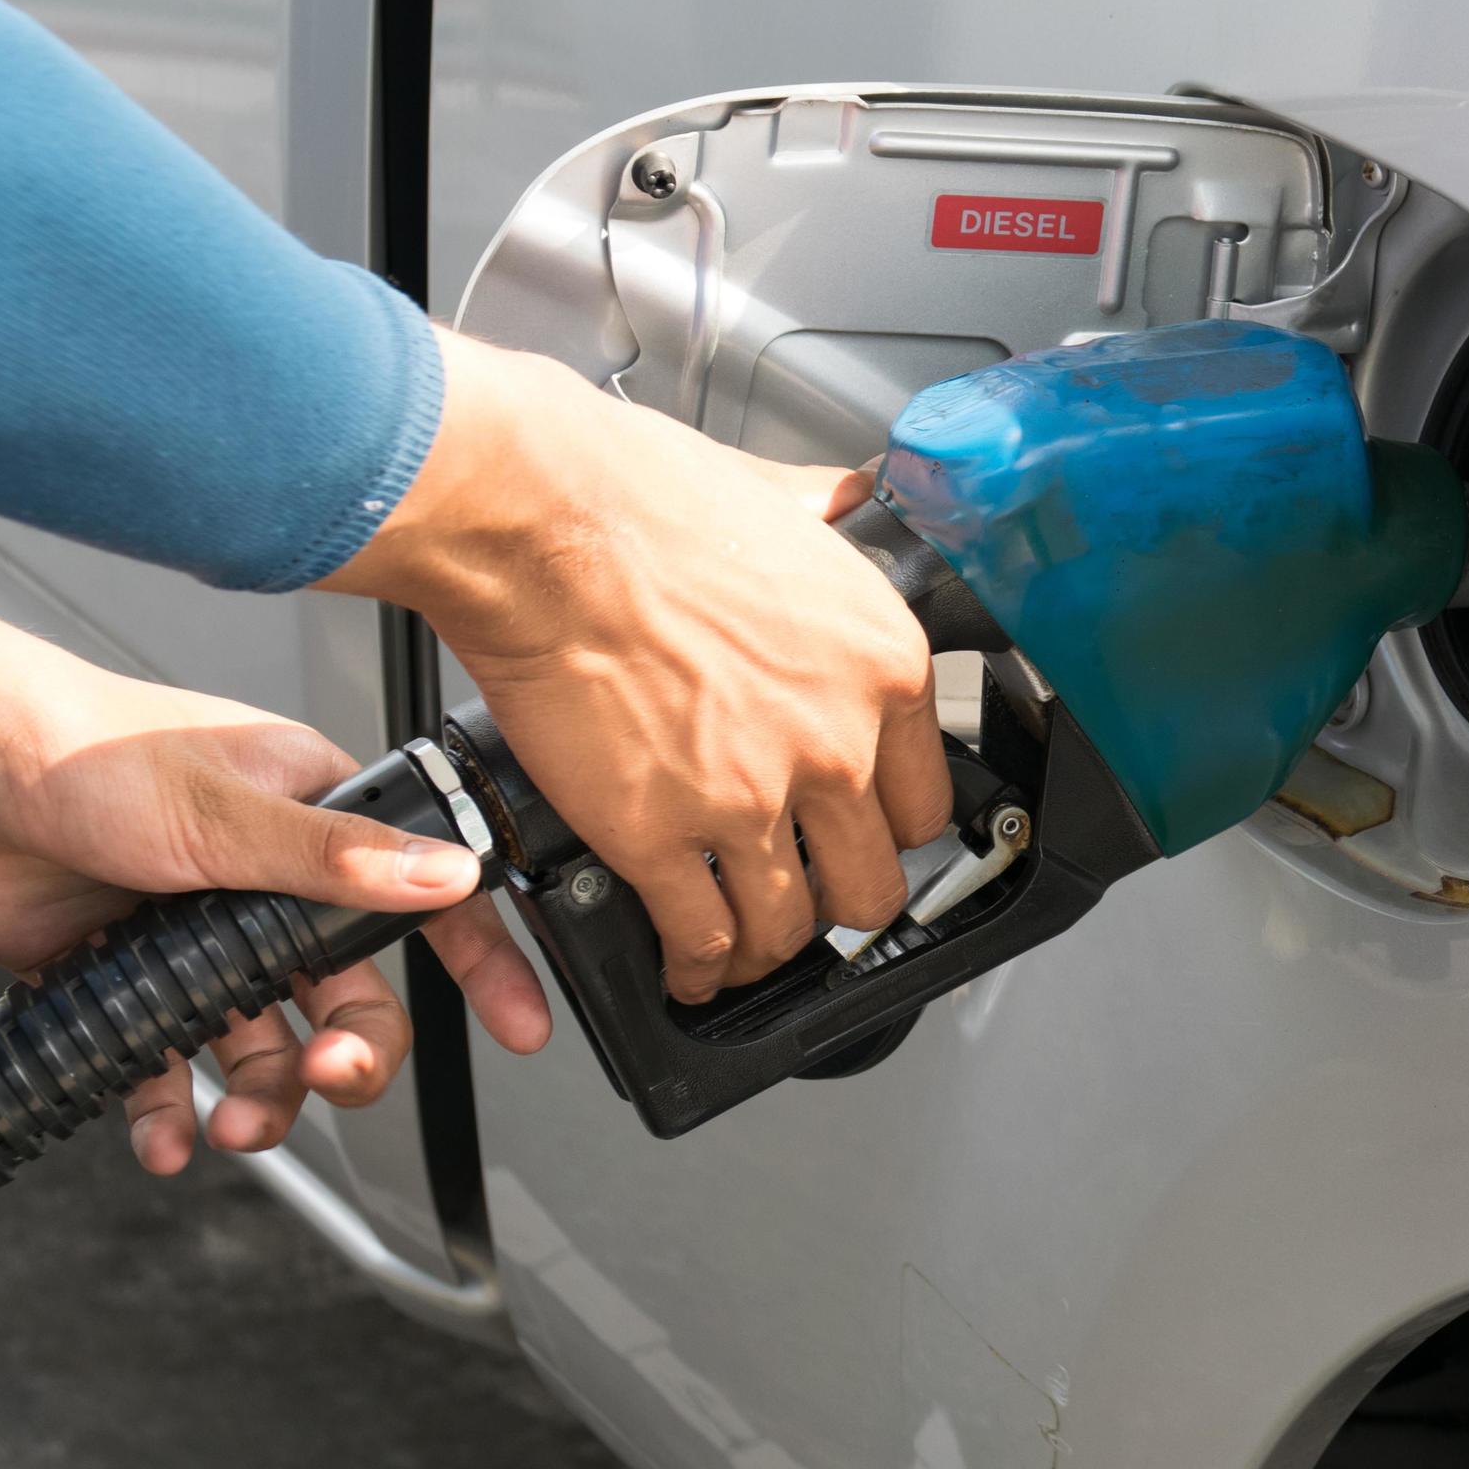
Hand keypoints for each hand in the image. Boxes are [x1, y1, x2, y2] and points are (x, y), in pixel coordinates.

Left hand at [0, 485, 551, 1172]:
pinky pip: (165, 1062)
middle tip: (323, 1078)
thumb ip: (334, 859)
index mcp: (309, 812)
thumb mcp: (218, 809)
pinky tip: (162, 1133)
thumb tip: (447, 879)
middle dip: (345, 1053)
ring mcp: (189, 930)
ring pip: (259, 1040)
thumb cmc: (65, 742)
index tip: (521, 1027)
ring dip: (260, 1095)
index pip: (422, 893)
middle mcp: (259, 876)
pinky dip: (168, 1108)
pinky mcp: (116, 974)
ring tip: (232, 1122)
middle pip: (343, 994)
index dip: (480, 961)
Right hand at [326, 329, 950, 1002]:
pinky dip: (695, 969)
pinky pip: (700, 939)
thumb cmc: (642, 499)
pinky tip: (686, 969)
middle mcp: (835, 743)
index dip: (887, 829)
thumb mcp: (783, 498)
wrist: (543, 524)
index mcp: (883, 665)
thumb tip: (845, 507)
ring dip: (766, 946)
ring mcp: (751, 800)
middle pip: (871, 882)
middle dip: (837, 898)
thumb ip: (828, 524)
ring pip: (792, 927)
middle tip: (807, 895)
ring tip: (744, 947)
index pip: (925, 800)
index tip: (863, 835)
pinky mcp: (660, 838)